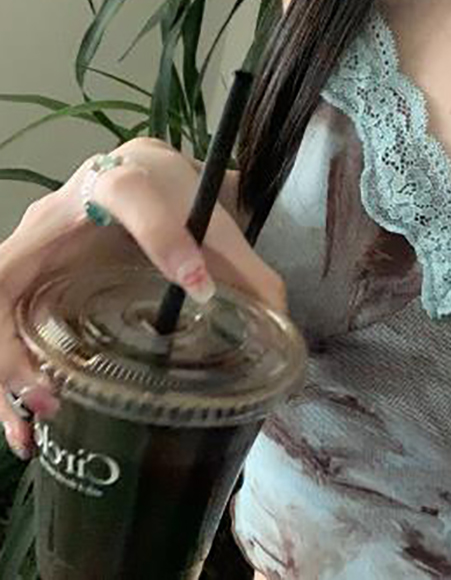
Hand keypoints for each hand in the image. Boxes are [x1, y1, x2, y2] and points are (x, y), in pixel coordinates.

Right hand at [0, 138, 284, 459]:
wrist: (136, 171)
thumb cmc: (169, 194)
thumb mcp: (208, 219)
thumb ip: (245, 265)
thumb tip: (278, 318)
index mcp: (117, 184)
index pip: (134, 196)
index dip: (165, 239)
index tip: (200, 285)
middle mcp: (56, 216)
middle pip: (5, 273)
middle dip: (15, 344)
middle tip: (53, 394)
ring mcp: (31, 250)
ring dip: (2, 371)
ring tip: (35, 423)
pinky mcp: (26, 278)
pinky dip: (6, 374)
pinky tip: (29, 420)